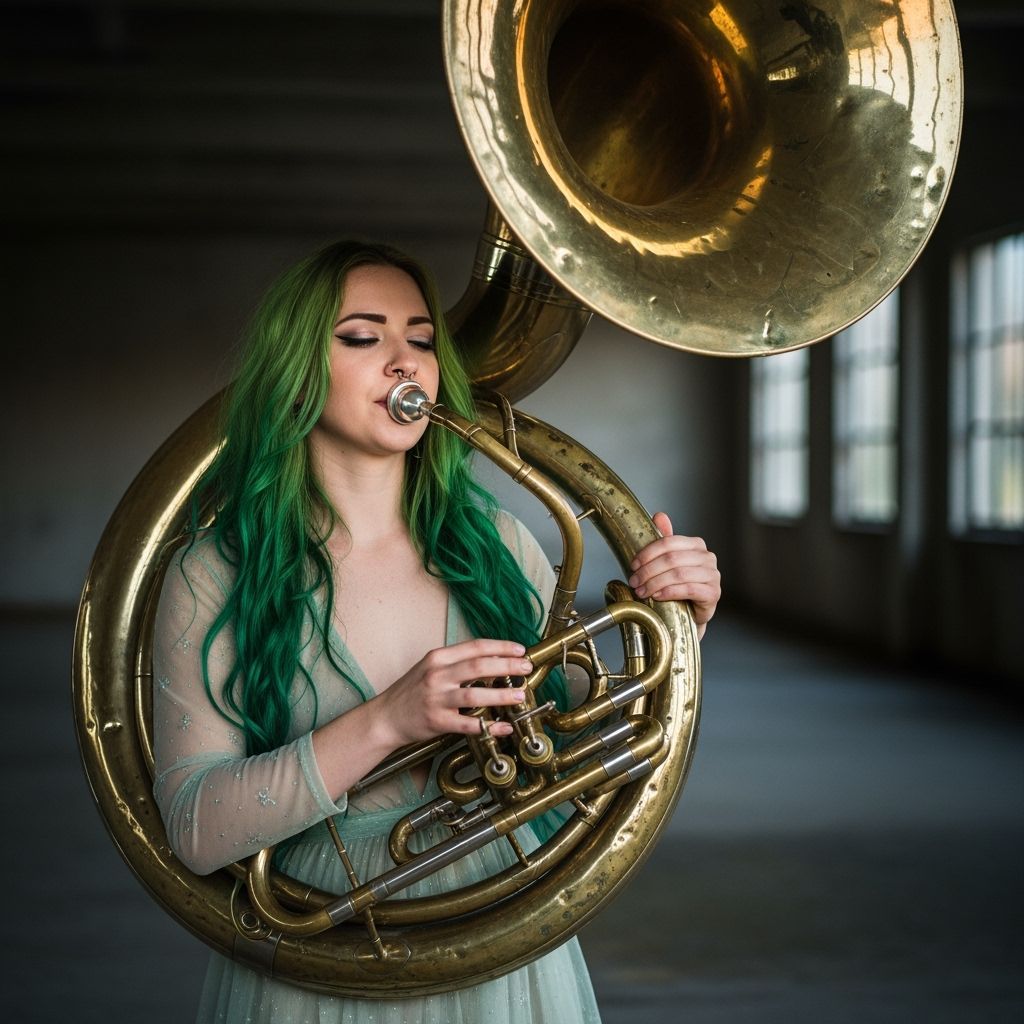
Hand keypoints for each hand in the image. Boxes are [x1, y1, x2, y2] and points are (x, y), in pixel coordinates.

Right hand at [373, 638, 531, 746]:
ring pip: (476, 693)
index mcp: (438, 657)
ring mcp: (437, 698)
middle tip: (526, 668)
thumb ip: (456, 663)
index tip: (520, 650)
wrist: (386, 717)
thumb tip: (491, 660)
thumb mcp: (430, 668)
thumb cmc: (411, 692)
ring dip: (502, 694)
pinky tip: (504, 726)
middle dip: (508, 666)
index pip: (475, 646)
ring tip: (520, 695)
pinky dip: (489, 725)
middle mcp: (437, 675)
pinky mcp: (437, 721)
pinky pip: (469, 724)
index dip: (501, 647)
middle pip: (479, 666)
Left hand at [628, 512, 720, 638]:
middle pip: (672, 558)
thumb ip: (663, 540)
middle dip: (648, 570)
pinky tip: (657, 596)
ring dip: (655, 583)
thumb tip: (659, 515)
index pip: (669, 542)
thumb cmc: (676, 586)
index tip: (633, 565)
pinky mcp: (714, 593)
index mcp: (696, 545)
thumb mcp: (666, 562)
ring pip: (679, 574)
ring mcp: (713, 575)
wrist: (688, 615)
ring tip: (642, 591)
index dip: (648, 553)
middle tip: (634, 581)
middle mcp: (707, 557)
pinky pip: (689, 589)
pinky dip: (669, 592)